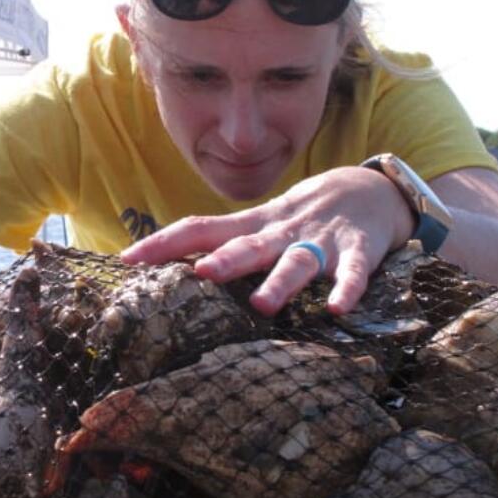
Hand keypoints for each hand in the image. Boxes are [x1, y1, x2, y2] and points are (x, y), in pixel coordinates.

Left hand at [120, 166, 413, 316]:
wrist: (370, 188)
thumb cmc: (302, 216)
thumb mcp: (259, 226)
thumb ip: (222, 244)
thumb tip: (170, 268)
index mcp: (252, 227)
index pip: (202, 229)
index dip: (166, 243)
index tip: (128, 259)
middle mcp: (281, 232)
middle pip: (249, 244)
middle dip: (227, 260)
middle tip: (202, 274)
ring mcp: (320, 241)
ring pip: (298, 261)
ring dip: (280, 281)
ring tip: (262, 304)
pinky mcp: (358, 251)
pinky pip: (353, 272)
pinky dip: (347, 289)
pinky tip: (338, 309)